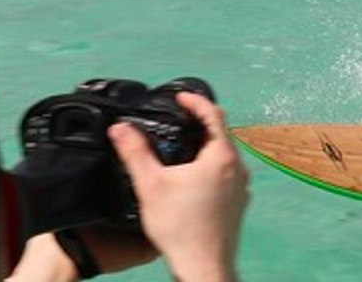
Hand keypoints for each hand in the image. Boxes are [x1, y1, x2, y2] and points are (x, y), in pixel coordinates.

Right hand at [108, 92, 248, 281]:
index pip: (214, 114)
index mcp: (223, 156)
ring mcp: (241, 186)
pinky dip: (209, 165)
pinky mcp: (238, 202)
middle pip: (221, 134)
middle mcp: (238, 167)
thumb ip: (135, 153)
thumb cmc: (180, 226)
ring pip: (224, 154)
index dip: (196, 101)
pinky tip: (191, 176)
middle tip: (176, 119)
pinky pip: (226, 173)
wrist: (203, 267)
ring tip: (180, 145)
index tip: (179, 97)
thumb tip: (120, 128)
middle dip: (199, 123)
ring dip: (205, 146)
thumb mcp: (151, 185)